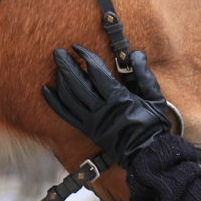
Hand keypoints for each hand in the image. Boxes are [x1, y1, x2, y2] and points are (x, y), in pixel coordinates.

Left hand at [42, 45, 173, 165]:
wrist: (146, 152)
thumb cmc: (152, 125)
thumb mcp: (154, 97)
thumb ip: (144, 74)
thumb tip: (136, 54)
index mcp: (118, 99)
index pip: (96, 72)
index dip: (86, 57)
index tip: (77, 47)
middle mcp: (101, 109)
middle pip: (77, 83)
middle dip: (66, 65)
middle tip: (58, 52)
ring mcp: (92, 121)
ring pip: (69, 98)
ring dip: (60, 80)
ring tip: (56, 66)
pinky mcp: (87, 129)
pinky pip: (65, 115)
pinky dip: (54, 102)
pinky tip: (46, 90)